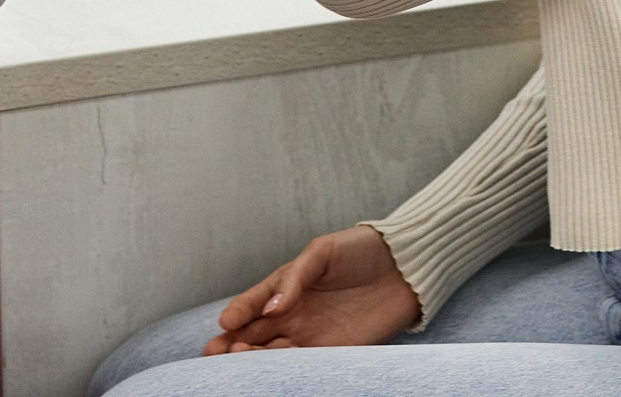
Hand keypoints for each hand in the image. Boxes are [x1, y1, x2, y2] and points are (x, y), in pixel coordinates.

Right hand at [205, 224, 419, 353]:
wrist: (404, 265)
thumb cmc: (360, 251)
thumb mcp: (322, 253)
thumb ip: (295, 279)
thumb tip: (273, 308)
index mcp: (285, 286)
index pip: (253, 303)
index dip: (238, 313)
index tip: (225, 322)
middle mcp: (294, 314)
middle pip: (255, 334)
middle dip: (233, 343)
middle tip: (215, 352)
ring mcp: (313, 334)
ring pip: (274, 353)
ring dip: (255, 358)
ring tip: (239, 358)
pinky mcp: (335, 351)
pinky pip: (305, 364)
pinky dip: (286, 369)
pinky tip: (272, 369)